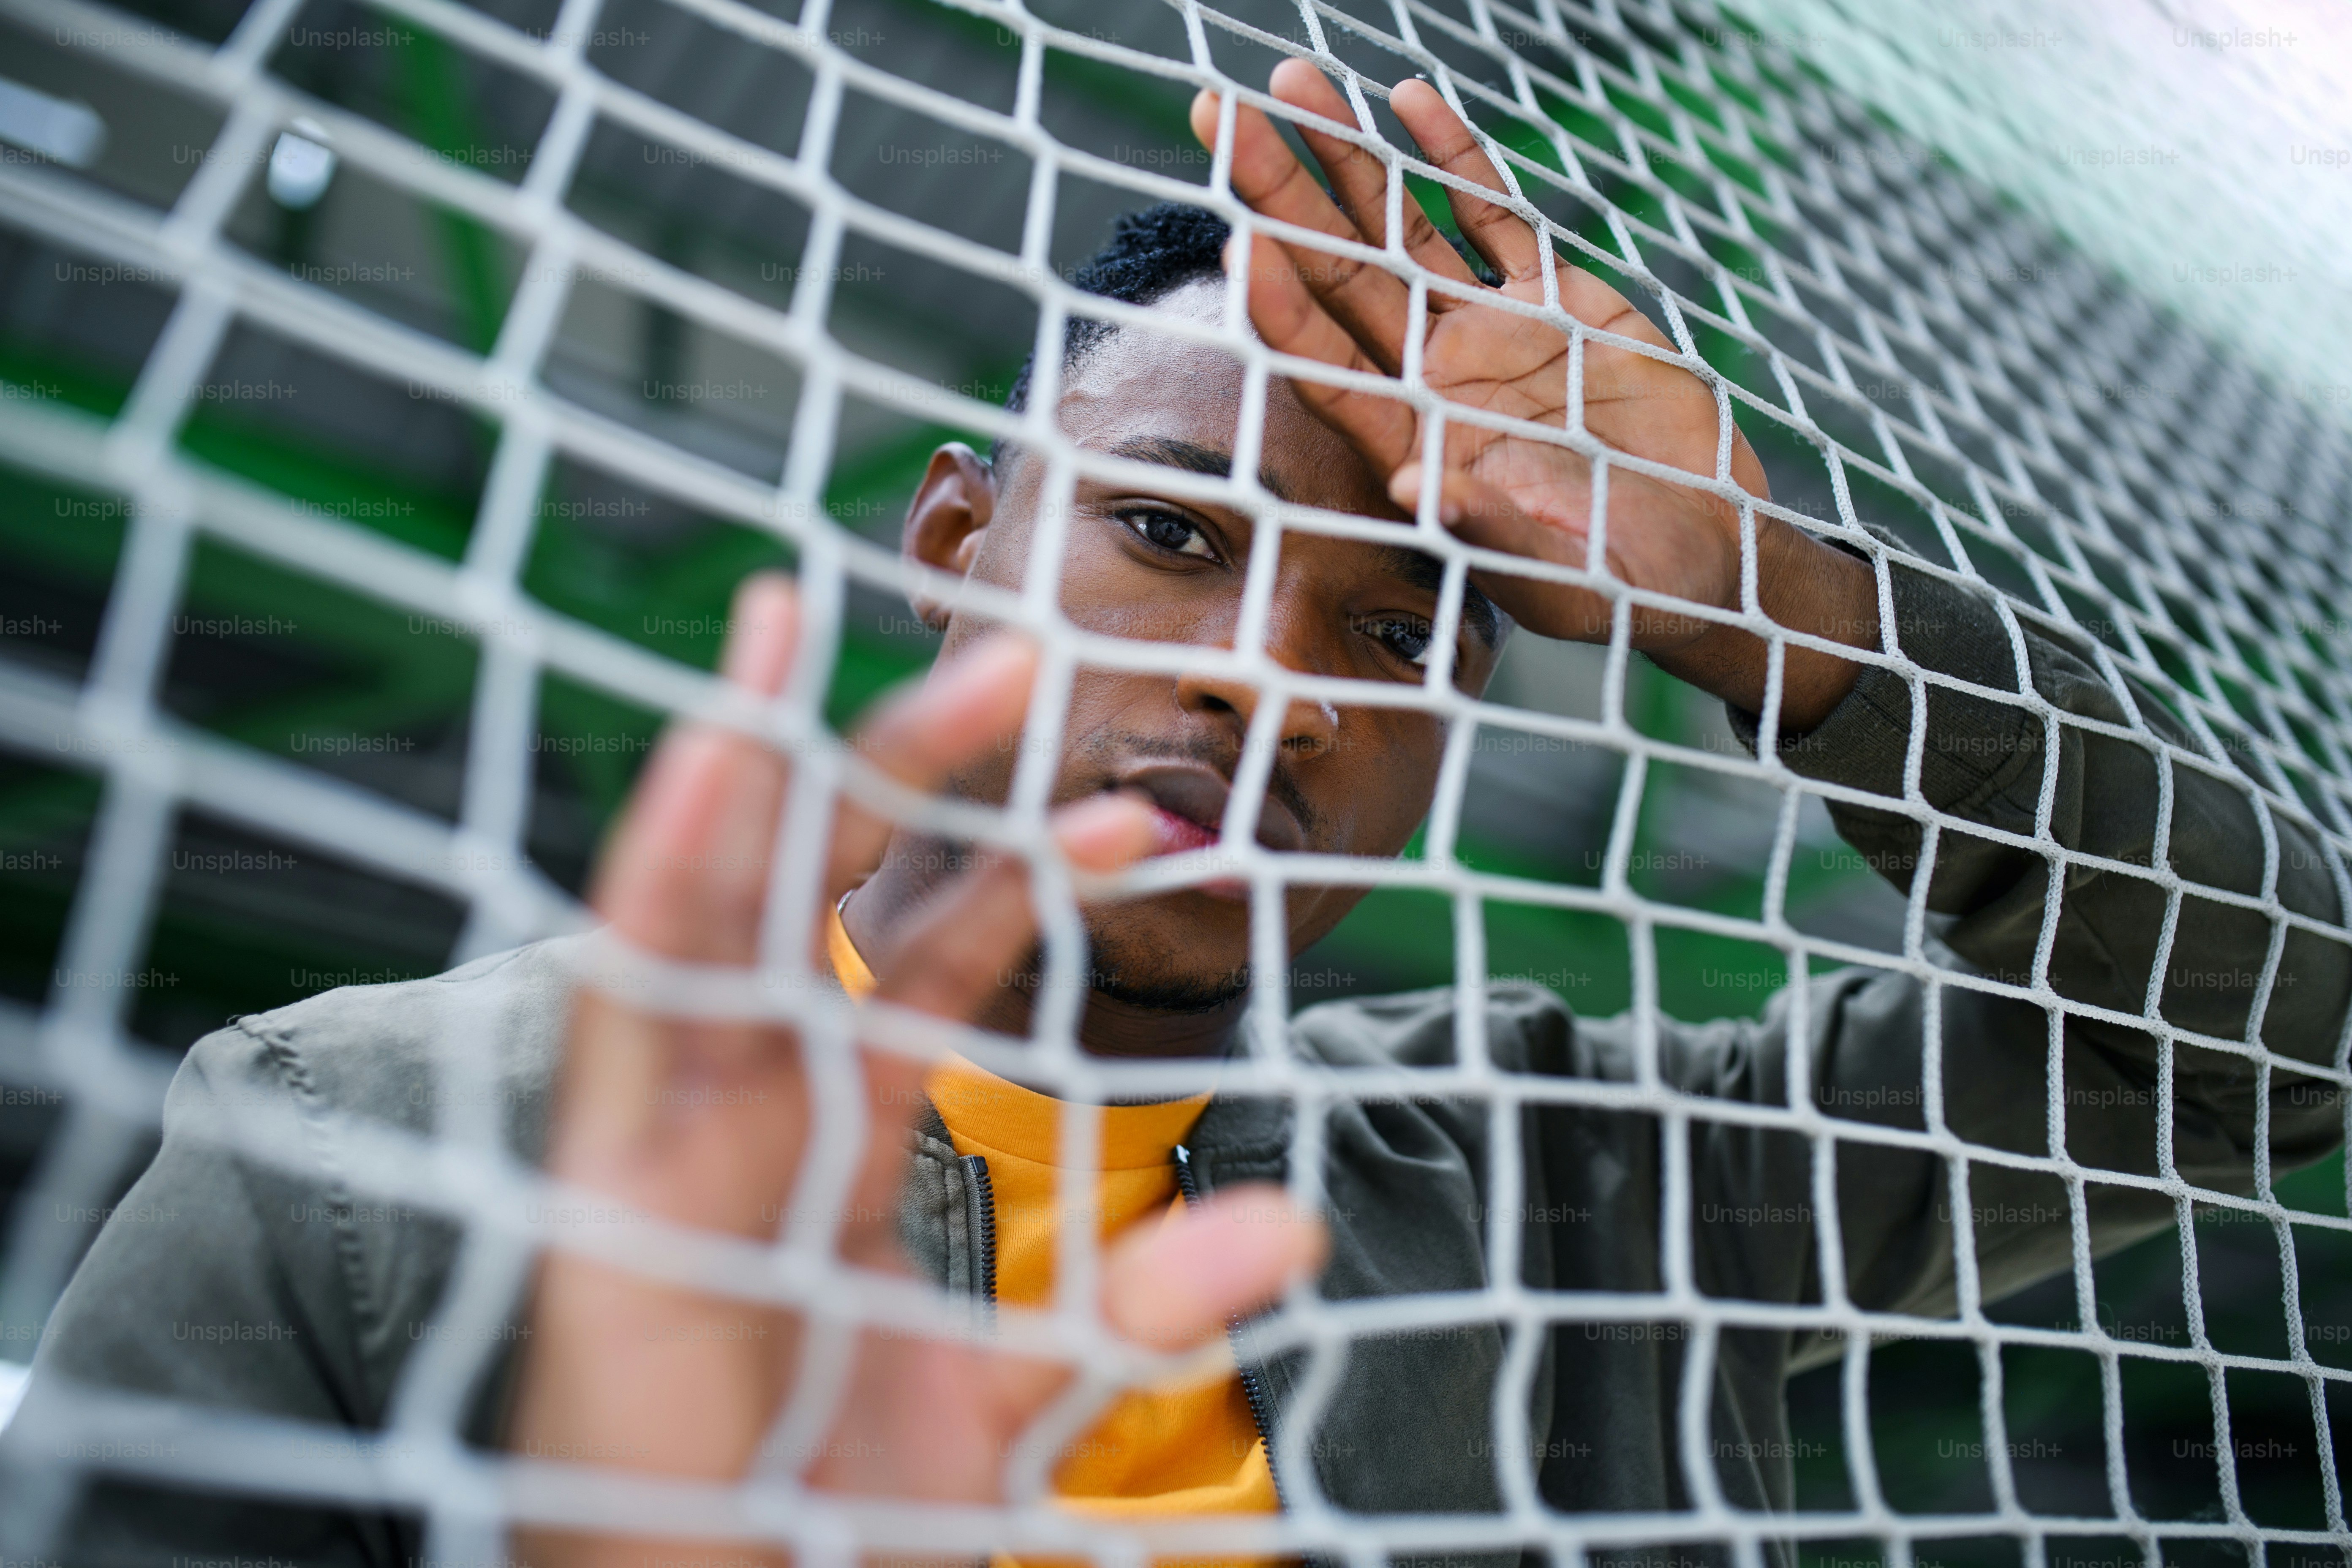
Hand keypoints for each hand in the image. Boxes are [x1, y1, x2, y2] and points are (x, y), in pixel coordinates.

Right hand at [506, 575, 1326, 1562]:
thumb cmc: (832, 1516)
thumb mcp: (1017, 1398)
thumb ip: (1141, 1310)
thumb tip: (1293, 1232)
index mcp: (838, 1136)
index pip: (938, 966)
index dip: (1030, 881)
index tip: (1142, 822)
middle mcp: (752, 1104)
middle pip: (820, 895)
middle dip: (898, 771)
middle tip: (1004, 652)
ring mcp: (669, 1126)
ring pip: (708, 904)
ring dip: (750, 761)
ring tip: (783, 620)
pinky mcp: (602, 1173)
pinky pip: (632, 995)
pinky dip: (669, 869)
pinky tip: (718, 759)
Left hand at [1192, 64, 1878, 730]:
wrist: (1700, 553)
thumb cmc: (1621, 584)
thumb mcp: (1554, 575)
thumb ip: (1489, 534)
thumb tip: (1420, 492)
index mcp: (1415, 442)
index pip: (1326, 363)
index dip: (1282, 307)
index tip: (1239, 244)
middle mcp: (1430, 378)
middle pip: (1333, 272)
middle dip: (1275, 194)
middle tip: (1212, 118)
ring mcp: (1484, 332)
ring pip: (1395, 226)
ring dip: (1343, 156)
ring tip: (1291, 83)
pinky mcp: (1549, 302)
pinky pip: (1488, 214)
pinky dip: (1452, 157)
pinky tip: (1408, 102)